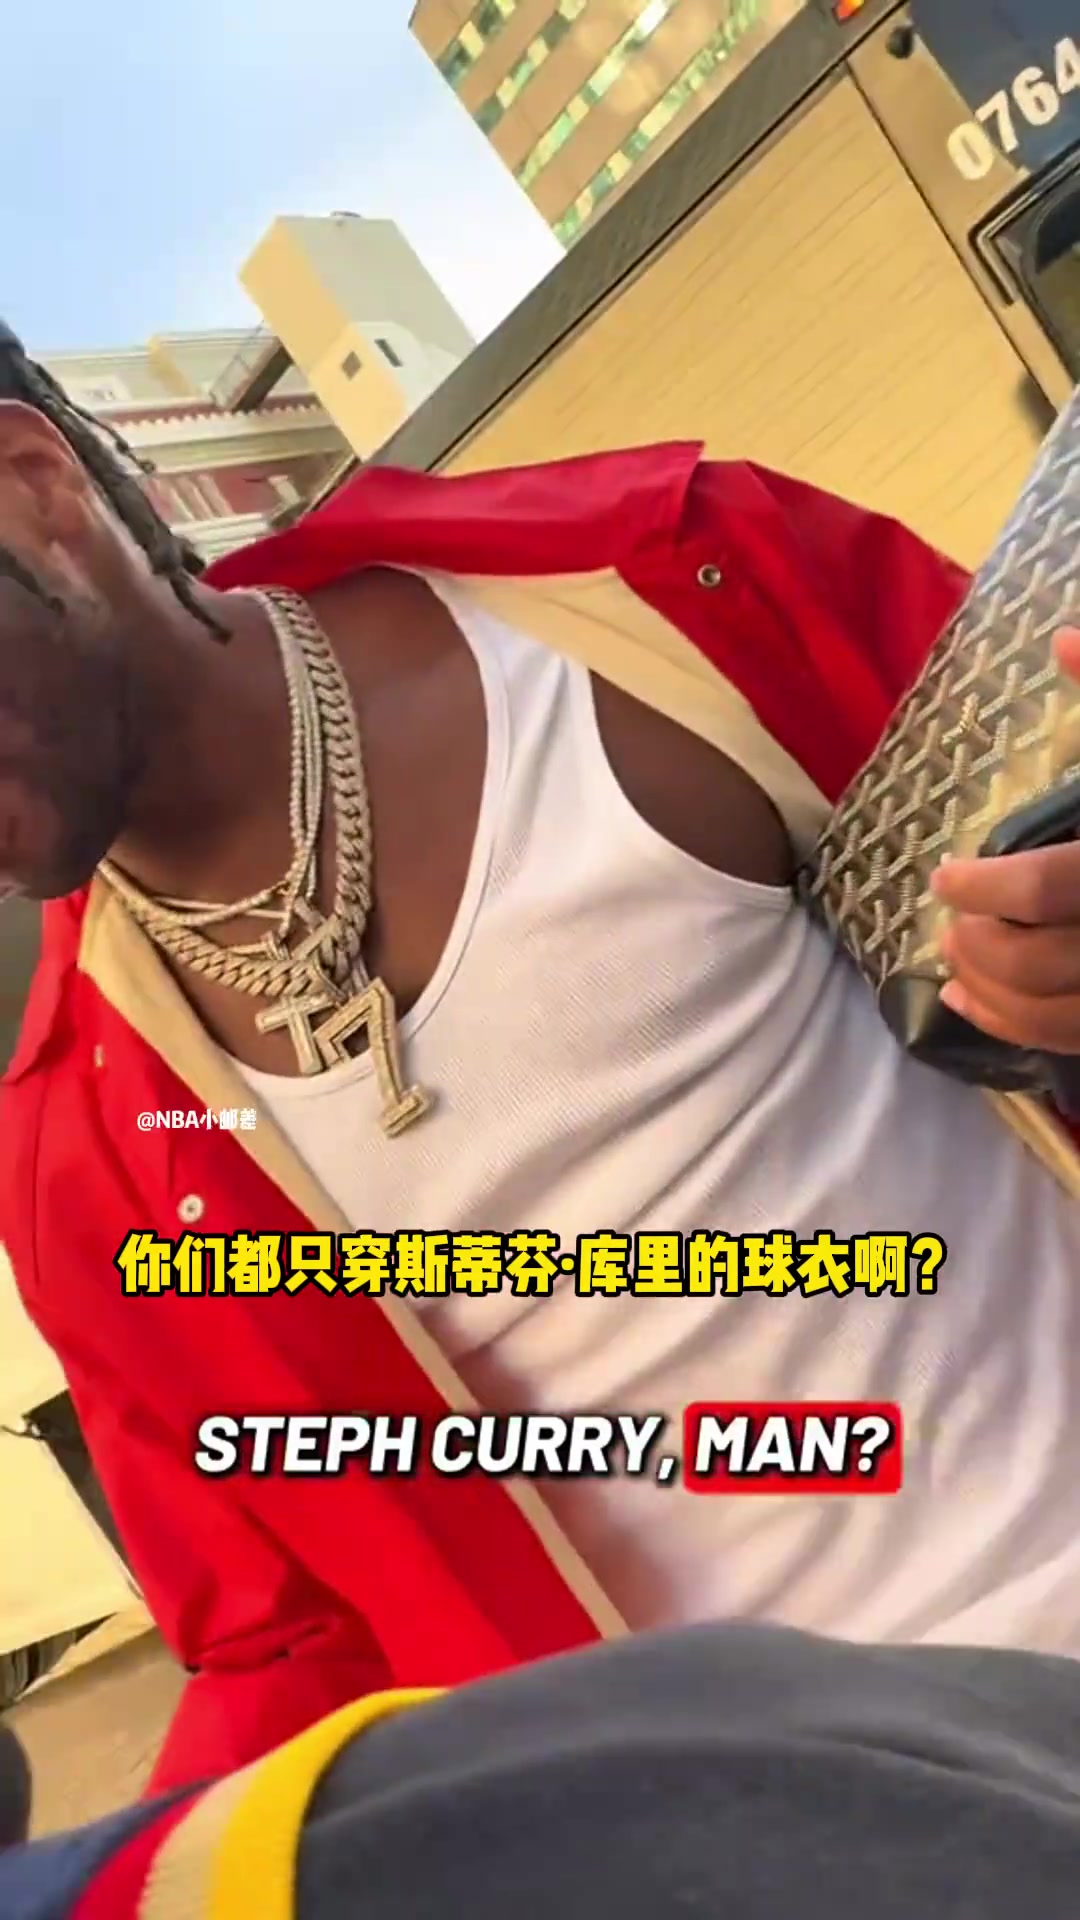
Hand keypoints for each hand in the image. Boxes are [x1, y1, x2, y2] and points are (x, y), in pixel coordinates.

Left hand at [931, 627, 1079, 1053]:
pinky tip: (972, 1005)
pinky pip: (1076, 1038)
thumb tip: (1062, 640)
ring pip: (1059, 1012)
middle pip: (1046, 959)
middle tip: (951, 922)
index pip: (1055, 885)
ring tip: (955, 961)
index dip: (989, 887)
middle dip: (983, 945)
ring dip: (991, 993)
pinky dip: (1017, 1029)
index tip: (946, 877)